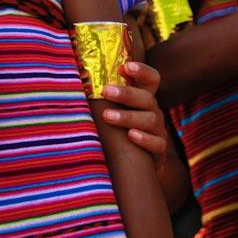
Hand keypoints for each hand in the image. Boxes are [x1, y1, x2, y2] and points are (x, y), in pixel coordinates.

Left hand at [100, 61, 167, 176]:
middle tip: (105, 91)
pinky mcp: (158, 153)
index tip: (125, 66)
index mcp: (143, 100)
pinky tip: (130, 135)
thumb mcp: (113, 115)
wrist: (134, 171)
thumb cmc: (117, 137)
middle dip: (126, 93)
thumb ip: (104, 100)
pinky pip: (157, 144)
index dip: (142, 71)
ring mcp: (158, 132)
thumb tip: (78, 82)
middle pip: (147, 98)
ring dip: (128, 116)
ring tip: (108, 116)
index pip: (152, 79)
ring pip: (150, 119)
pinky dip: (144, 139)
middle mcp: (153, 113)